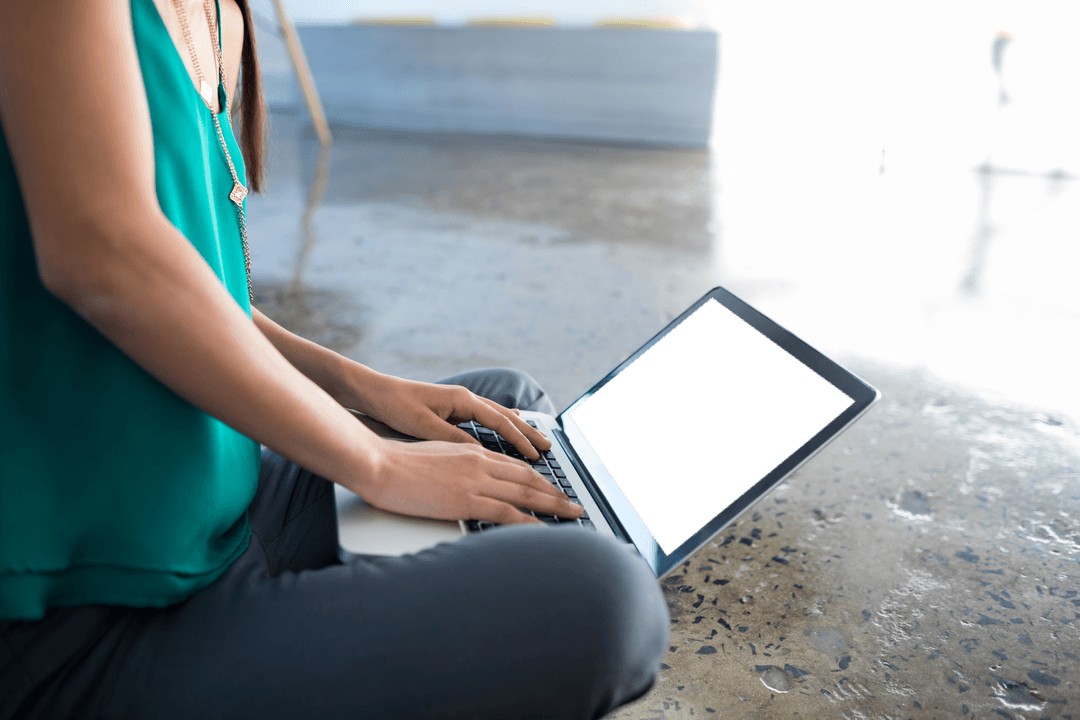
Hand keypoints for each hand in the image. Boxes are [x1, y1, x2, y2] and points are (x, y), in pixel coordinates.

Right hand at [359, 438, 582, 524]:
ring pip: (526, 493)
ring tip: (573, 514)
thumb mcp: (437, 454)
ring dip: (554, 505)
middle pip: (528, 478)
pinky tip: (544, 530)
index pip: (515, 466)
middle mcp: (480, 463)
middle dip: (555, 492)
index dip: (538, 478)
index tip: (553, 488)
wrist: (380, 465)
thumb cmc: (399, 463)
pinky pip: (507, 512)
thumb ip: (458, 463)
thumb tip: (468, 475)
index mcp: (473, 452)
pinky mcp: (466, 500)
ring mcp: (475, 481)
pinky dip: (530, 522)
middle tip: (575, 503)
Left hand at [360, 376, 551, 459]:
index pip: (500, 422)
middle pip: (506, 416)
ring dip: (518, 428)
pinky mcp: (452, 408)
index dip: (520, 440)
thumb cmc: (395, 407)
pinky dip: (502, 422)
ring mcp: (459, 402)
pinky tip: (509, 423)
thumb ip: (453, 439)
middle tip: (549, 446)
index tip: (537, 455)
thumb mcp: (424, 427)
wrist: (374, 392)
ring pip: (498, 415)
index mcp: (462, 400)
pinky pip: (485, 416)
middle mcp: (465, 398)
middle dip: (528, 432)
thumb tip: (481, 453)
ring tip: (536, 438)